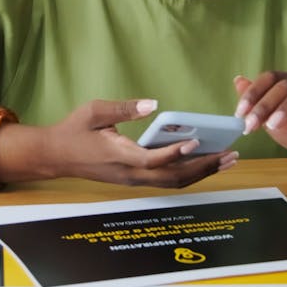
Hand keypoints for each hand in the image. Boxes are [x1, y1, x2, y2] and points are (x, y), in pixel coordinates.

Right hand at [43, 98, 238, 187]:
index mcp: (118, 155)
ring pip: (173, 182)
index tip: (196, 142)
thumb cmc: (74, 130)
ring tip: (226, 160)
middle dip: (203, 167)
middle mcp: (129, 173)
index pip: (152, 159)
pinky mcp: (134, 178)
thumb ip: (123, 108)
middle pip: (172, 177)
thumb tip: (151, 104)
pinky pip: (166, 179)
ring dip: (201, 172)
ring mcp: (133, 179)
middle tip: (230, 155)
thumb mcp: (94, 111)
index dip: (174, 153)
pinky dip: (188, 172)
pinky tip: (204, 161)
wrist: (56, 155)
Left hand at [234, 72, 286, 163]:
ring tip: (272, 126)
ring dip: (285, 108)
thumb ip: (257, 103)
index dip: (252, 93)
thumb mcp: (271, 120)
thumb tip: (238, 80)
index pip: (268, 78)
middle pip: (283, 85)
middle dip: (264, 105)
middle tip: (251, 124)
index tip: (239, 113)